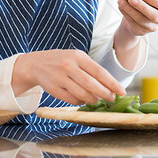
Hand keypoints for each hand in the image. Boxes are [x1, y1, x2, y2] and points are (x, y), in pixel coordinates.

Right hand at [11, 49, 125, 105]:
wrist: (36, 64)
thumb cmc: (62, 60)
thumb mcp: (76, 58)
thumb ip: (91, 69)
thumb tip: (109, 86)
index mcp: (78, 56)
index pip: (99, 72)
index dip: (112, 83)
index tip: (121, 91)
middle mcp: (68, 66)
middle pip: (92, 84)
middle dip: (105, 94)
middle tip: (111, 99)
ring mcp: (60, 78)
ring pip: (82, 94)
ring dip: (93, 99)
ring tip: (97, 100)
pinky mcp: (53, 89)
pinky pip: (72, 99)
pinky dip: (80, 101)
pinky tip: (83, 99)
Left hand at [117, 0, 157, 38]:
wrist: (135, 19)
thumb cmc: (142, 5)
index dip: (155, 1)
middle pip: (154, 15)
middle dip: (141, 6)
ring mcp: (152, 27)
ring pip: (141, 19)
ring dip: (129, 9)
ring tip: (120, 1)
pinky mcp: (141, 32)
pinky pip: (133, 23)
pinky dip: (125, 13)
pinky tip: (120, 7)